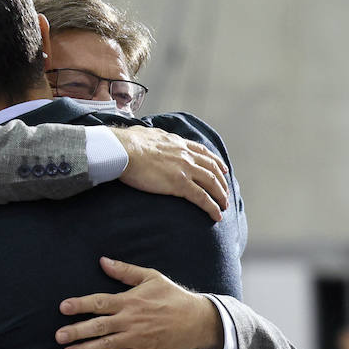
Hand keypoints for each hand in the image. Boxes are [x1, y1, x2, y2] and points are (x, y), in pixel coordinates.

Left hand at [55, 257, 220, 348]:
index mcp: (129, 301)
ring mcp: (136, 339)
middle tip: (58, 336)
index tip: (63, 307)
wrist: (197, 321)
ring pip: (106, 346)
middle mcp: (130, 320)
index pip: (100, 302)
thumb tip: (102, 261)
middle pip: (99, 326)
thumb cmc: (172, 297)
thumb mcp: (151, 277)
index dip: (80, 304)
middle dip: (77, 331)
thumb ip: (125, 271)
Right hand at [112, 126, 229, 221]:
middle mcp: (185, 154)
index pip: (202, 151)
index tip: (222, 168)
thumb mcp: (146, 133)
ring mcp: (184, 169)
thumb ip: (153, 137)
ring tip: (224, 206)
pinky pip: (202, 198)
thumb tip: (148, 136)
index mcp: (177, 143)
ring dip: (221, 195)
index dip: (215, 161)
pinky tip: (217, 215)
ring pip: (211, 183)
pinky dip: (212, 207)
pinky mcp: (179, 184)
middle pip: (212, 168)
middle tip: (225, 191)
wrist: (123, 149)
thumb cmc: (127, 143)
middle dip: (221, 181)